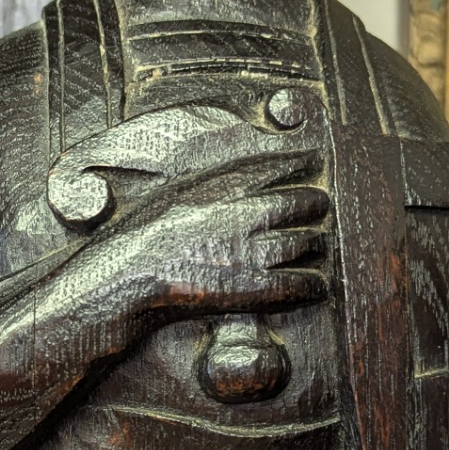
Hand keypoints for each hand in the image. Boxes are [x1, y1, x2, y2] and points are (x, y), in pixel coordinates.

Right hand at [96, 146, 329, 319]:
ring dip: (317, 243)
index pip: (283, 166)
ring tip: (317, 244)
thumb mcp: (176, 191)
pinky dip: (314, 283)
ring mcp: (255, 252)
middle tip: (319, 206)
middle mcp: (249, 214)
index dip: (302, 163)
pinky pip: (302, 283)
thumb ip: (212, 180)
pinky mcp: (256, 288)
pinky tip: (317, 284)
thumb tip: (242, 170)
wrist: (129, 277)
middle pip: (305, 203)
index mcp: (229, 186)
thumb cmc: (145, 234)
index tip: (311, 161)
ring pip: (309, 241)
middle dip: (315, 204)